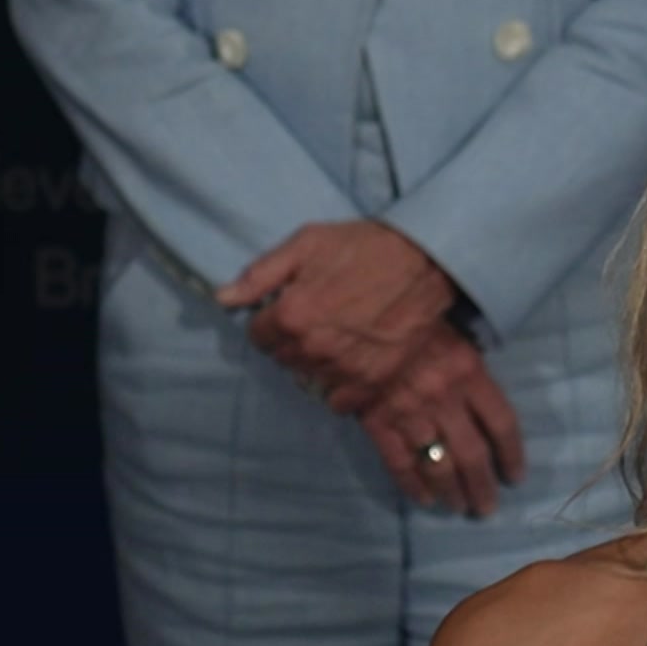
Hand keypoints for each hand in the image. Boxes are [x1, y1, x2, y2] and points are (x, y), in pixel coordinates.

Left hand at [219, 220, 457, 411]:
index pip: (257, 336)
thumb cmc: (362, 247)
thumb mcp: (305, 244)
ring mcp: (345, 368)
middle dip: (291, 341)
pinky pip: (340, 401)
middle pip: (283, 358)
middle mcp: (313, 348)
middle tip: (316, 320)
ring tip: (336, 338)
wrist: (424, 261)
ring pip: (310, 377)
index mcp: (291, 315)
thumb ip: (260, 274)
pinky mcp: (373, 380)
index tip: (287, 309)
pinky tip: (350, 362)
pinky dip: (340, 386)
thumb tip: (222, 298)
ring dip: (316, 362)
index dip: (269, 321)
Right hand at [361, 323, 525, 516]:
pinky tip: (424, 499)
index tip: (515, 476)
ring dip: (453, 492)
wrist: (350, 314)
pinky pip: (400, 463)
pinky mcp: (379, 424)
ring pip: (439, 466)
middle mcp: (445, 400)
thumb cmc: (407, 314)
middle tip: (487, 507)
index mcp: (469, 373)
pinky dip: (413, 486)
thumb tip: (483, 386)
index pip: (502, 423)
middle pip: (473, 454)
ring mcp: (411, 416)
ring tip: (461, 509)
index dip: (511, 454)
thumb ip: (467, 360)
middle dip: (482, 486)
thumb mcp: (450, 326)